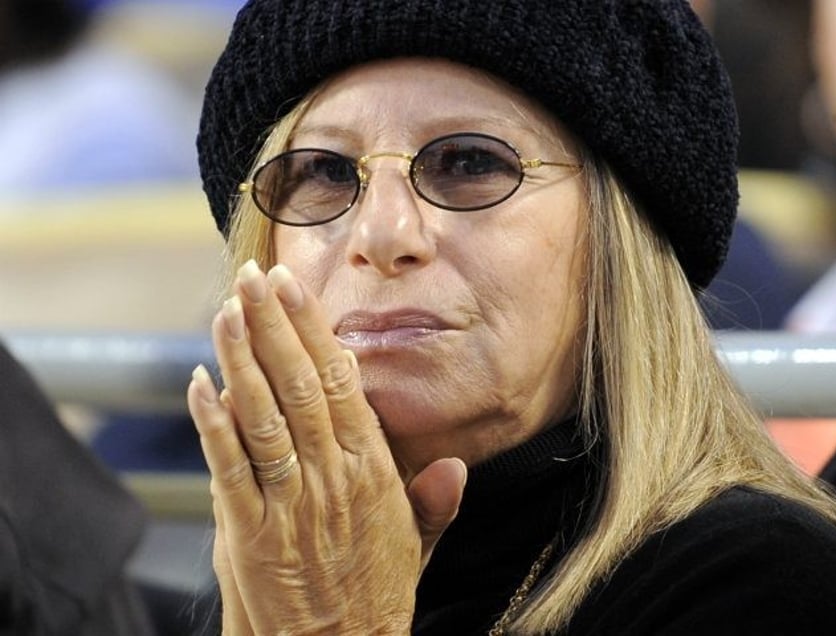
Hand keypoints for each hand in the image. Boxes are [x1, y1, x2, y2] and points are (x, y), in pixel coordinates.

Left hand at [187, 260, 465, 634]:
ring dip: (242, 361)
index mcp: (373, 472)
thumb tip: (455, 465)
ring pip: (263, 418)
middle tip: (255, 278)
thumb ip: (434, 502)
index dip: (314, 333)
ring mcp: (290, 505)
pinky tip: (199, 384)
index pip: (343, 385)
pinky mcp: (249, 534)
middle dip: (274, 327)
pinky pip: (230, 469)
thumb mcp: (417, 547)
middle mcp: (333, 479)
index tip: (294, 289)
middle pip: (300, 387)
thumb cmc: (373, 597)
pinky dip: (213, 424)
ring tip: (227, 311)